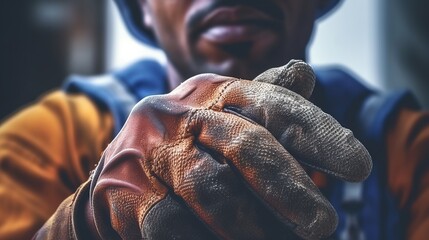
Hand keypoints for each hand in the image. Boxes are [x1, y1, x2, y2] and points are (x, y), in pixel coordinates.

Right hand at [87, 60, 371, 238]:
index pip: (270, 103)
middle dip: (289, 185)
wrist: (114, 183)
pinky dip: (206, 239)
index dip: (316, 131)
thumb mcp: (221, 118)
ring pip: (212, 189)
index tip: (357, 166)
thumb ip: (262, 102)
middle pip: (244, 143)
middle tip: (323, 223)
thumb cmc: (184, 151)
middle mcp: (178, 114)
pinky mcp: (124, 194)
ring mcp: (148, 153)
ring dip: (252, 225)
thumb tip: (304, 74)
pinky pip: (173, 224)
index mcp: (211, 93)